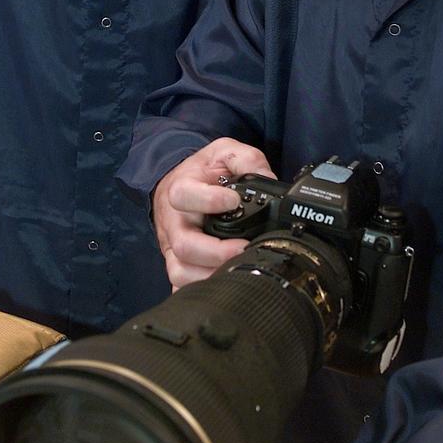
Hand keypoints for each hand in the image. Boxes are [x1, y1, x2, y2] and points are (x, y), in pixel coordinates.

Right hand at [152, 138, 275, 289]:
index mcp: (181, 190)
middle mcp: (174, 222)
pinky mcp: (177, 264)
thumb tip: (270, 179)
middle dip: (216, 252)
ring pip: (180, 272)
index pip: (184, 195)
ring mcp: (172, 247)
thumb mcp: (224, 152)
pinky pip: (180, 286)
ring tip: (237, 268)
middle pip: (184, 245)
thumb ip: (247, 160)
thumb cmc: (203, 171)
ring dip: (210, 275)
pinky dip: (199, 290)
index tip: (234, 201)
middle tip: (244, 247)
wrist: (179, 183)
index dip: (209, 201)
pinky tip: (221, 284)